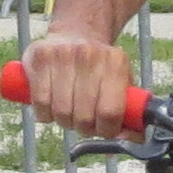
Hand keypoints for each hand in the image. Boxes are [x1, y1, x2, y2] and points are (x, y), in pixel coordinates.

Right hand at [13, 29, 130, 140]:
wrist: (76, 33)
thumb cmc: (101, 67)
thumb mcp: (122, 83)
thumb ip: (131, 113)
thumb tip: (132, 139)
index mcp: (116, 62)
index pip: (110, 112)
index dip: (106, 130)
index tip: (103, 130)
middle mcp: (89, 55)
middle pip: (84, 117)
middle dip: (84, 127)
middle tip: (84, 121)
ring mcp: (62, 54)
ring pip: (61, 112)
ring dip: (64, 121)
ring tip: (68, 111)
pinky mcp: (39, 57)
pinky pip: (41, 103)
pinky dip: (45, 114)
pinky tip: (51, 106)